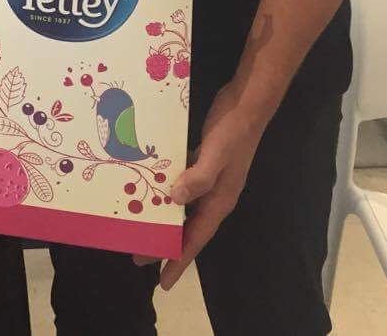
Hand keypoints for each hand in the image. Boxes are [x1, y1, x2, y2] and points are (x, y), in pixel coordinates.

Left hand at [134, 81, 264, 288]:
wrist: (247, 104)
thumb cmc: (233, 130)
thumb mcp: (216, 153)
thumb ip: (199, 177)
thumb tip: (175, 200)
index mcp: (220, 200)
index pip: (196, 238)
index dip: (179, 260)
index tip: (162, 281)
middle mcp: (215, 195)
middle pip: (189, 228)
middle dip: (167, 245)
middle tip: (139, 256)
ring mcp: (211, 179)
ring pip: (185, 209)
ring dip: (166, 220)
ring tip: (143, 228)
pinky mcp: (204, 162)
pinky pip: (184, 187)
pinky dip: (169, 194)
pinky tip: (154, 190)